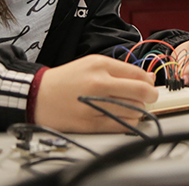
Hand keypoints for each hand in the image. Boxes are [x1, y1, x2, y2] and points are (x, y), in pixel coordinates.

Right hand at [34, 55, 158, 132]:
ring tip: (132, 108)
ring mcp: (94, 104)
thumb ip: (121, 70)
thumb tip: (148, 78)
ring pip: (134, 110)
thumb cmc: (66, 80)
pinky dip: (130, 122)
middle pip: (140, 92)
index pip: (138, 74)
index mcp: (100, 65)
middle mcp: (98, 83)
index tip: (150, 85)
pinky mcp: (90, 123)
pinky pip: (122, 125)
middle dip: (151, 96)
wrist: (38, 95)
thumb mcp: (92, 64)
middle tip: (150, 98)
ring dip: (139, 110)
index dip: (149, 82)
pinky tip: (125, 118)